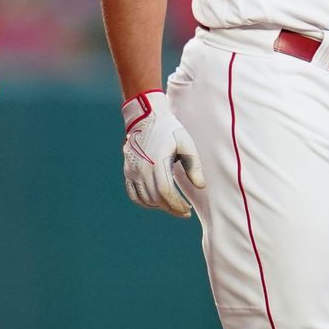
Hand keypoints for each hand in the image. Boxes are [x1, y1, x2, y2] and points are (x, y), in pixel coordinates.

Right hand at [122, 91, 204, 217]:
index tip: (187, 210)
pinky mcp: (128, 171)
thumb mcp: (186, 144)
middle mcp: (142, 168)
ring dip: (159, 206)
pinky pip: (133, 194)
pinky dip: (144, 202)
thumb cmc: (169, 130)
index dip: (176, 204)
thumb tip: (200, 186)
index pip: (165, 191)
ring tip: (173, 205)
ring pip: (144, 198)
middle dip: (171, 208)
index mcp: (157, 161)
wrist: (146, 117)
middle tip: (184, 211)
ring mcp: (132, 170)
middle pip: (156, 198)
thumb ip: (194, 166)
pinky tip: (156, 202)